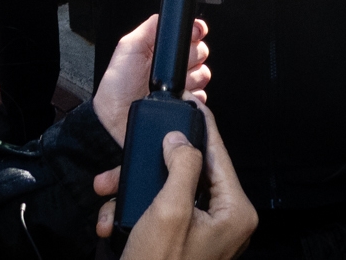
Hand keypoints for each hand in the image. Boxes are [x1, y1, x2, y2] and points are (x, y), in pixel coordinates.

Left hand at [93, 12, 211, 142]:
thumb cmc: (117, 87)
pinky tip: (179, 96)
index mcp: (161, 50)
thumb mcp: (128, 48)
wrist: (116, 121)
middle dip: (192, 55)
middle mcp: (173, 66)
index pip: (190, 34)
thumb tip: (168, 14)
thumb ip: (149, 28)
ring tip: (174, 83)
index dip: (195, 32)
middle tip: (174, 65)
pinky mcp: (186, 104)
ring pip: (204, 73)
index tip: (194, 35)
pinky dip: (195, 95)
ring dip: (193, 76)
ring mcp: (181, 86)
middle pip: (201, 51)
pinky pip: (202, 96)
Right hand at [98, 103, 256, 259]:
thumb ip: (181, 168)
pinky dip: (135, 211)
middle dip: (151, 167)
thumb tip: (181, 140)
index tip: (189, 104)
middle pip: (190, 172)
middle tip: (128, 158)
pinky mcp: (184, 241)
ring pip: (169, 190)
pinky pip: (161, 211)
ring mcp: (205, 232)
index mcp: (234, 211)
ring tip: (111, 194)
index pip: (218, 156)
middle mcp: (225, 220)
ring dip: (135, 190)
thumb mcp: (169, 211)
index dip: (201, 128)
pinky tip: (114, 219)